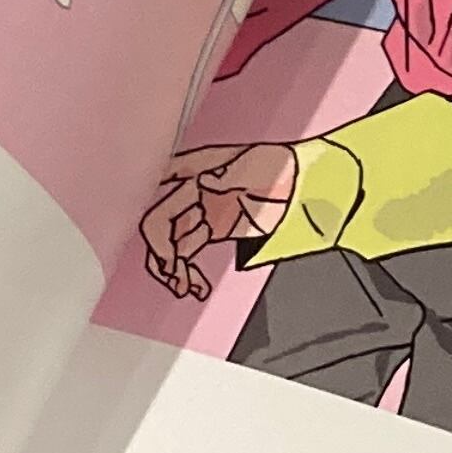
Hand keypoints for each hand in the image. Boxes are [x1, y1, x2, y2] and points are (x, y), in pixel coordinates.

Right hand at [140, 142, 300, 300]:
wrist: (306, 181)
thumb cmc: (281, 165)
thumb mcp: (254, 167)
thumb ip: (227, 177)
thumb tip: (202, 182)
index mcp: (194, 168)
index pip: (159, 189)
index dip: (145, 215)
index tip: (154, 244)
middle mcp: (191, 191)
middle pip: (161, 224)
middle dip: (161, 251)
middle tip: (171, 273)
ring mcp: (203, 212)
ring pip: (173, 243)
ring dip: (171, 267)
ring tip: (182, 287)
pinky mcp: (216, 230)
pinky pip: (190, 252)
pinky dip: (188, 270)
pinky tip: (196, 286)